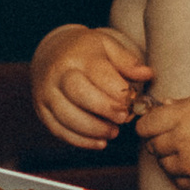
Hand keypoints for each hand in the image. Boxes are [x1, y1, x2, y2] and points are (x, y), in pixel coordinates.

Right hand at [34, 25, 150, 150]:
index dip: (116, 90)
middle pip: (78, 93)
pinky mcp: (42, 111)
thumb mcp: (107, 46)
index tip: (131, 101)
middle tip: (123, 118)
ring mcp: (46, 94)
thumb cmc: (86, 51)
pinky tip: (99, 142)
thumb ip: (127, 61)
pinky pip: (58, 130)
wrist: (51, 53)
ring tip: (113, 132)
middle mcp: (58, 74)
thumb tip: (147, 74)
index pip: (97, 72)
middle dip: (104, 109)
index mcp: (77, 55)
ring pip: (66, 116)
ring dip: (93, 129)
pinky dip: (80, 140)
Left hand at [139, 85, 189, 189]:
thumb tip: (163, 105)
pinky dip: (183, 174)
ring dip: (171, 158)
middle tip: (176, 137)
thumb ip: (187, 101)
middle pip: (153, 145)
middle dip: (160, 141)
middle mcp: (182, 140)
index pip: (145, 125)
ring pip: (164, 165)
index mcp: (183, 115)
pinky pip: (178, 180)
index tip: (153, 126)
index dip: (147, 125)